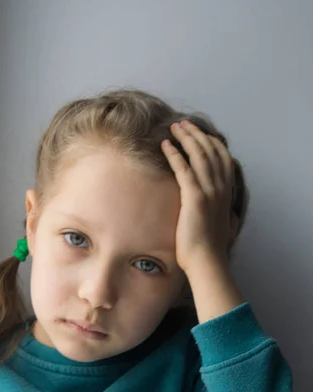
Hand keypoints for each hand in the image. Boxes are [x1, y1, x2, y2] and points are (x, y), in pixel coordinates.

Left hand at [161, 120, 236, 275]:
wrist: (207, 261)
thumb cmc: (212, 250)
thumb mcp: (226, 227)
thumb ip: (228, 217)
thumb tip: (231, 217)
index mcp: (226, 193)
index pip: (223, 158)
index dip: (211, 142)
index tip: (200, 133)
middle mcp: (221, 188)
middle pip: (210, 151)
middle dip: (196, 134)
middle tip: (183, 124)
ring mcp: (209, 191)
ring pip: (198, 155)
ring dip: (186, 138)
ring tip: (174, 127)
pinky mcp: (194, 198)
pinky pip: (183, 169)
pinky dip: (174, 154)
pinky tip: (166, 145)